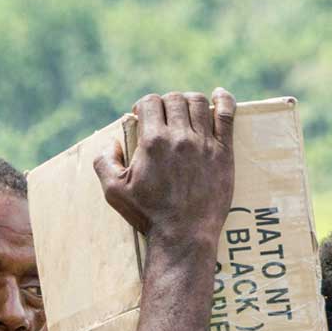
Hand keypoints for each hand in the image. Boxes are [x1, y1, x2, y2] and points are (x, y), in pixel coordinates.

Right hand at [93, 90, 234, 247]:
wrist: (183, 235)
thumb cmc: (148, 215)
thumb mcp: (113, 191)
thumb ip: (104, 162)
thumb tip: (111, 141)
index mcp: (152, 142)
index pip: (149, 102)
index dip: (144, 105)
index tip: (143, 116)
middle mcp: (179, 137)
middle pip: (174, 99)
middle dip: (166, 103)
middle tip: (164, 118)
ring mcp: (204, 143)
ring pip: (198, 102)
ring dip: (189, 101)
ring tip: (185, 112)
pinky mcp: (224, 152)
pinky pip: (227, 115)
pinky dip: (224, 100)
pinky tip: (219, 95)